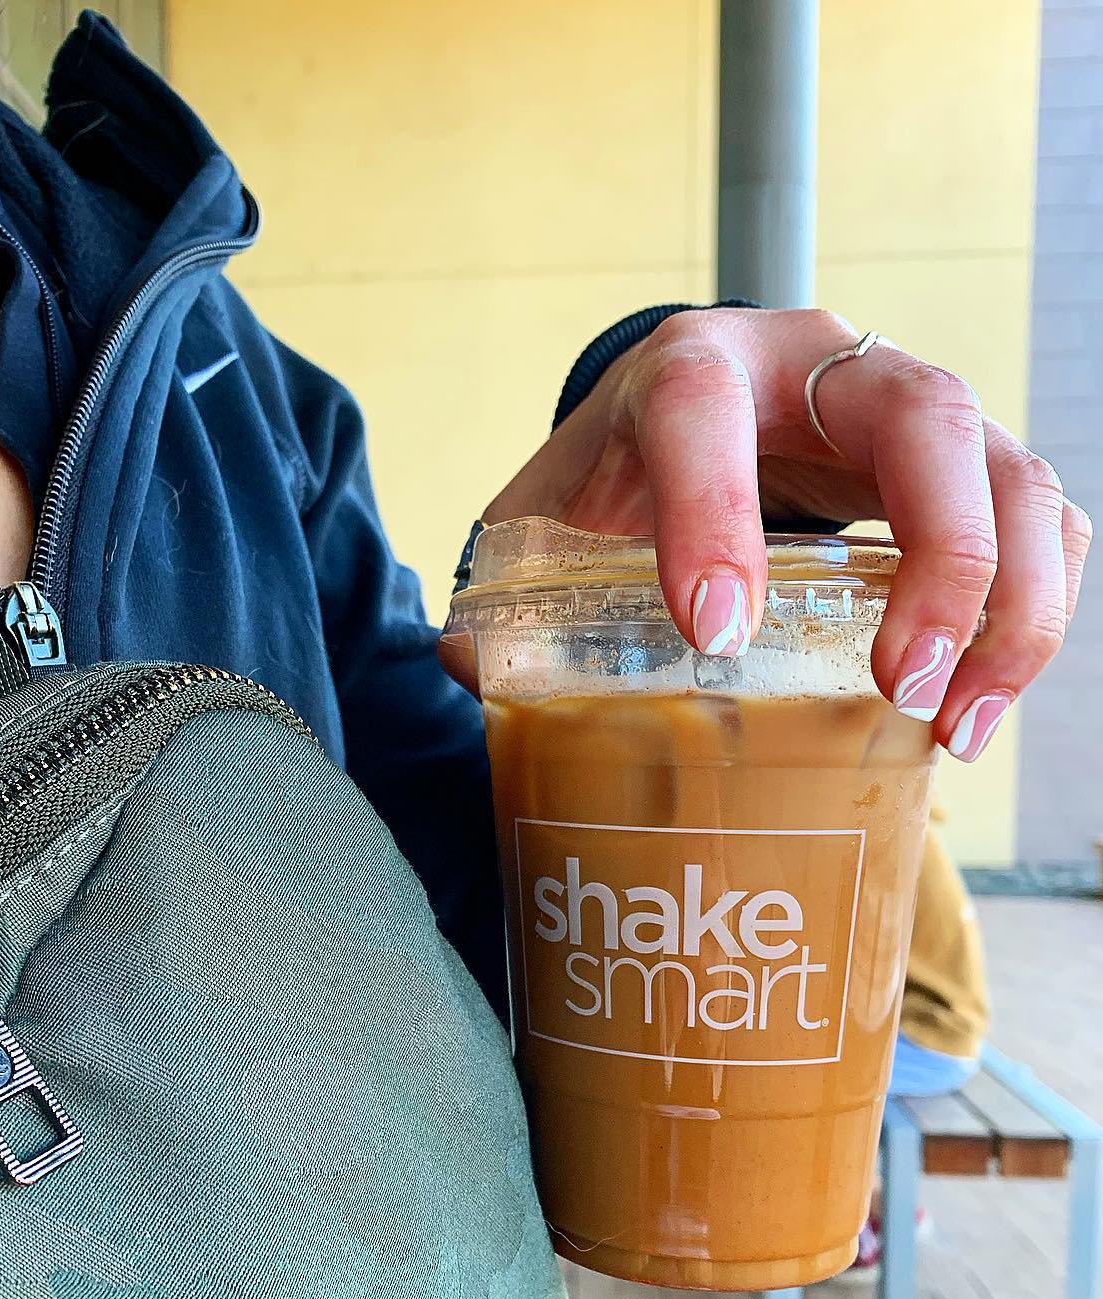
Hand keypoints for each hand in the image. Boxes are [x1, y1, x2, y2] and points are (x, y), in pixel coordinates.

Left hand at [479, 308, 1090, 760]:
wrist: (690, 415)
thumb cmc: (620, 472)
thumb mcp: (547, 515)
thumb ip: (506, 586)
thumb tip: (467, 666)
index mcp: (693, 367)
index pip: (706, 416)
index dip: (713, 516)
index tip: (712, 634)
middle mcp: (821, 365)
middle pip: (925, 420)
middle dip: (933, 559)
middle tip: (897, 686)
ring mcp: (910, 410)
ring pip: (1011, 475)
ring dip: (1008, 605)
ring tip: (956, 726)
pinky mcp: (963, 469)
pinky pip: (1039, 522)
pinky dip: (1032, 613)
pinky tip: (979, 708)